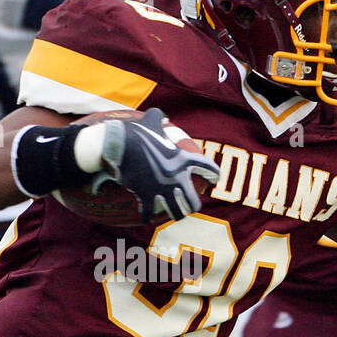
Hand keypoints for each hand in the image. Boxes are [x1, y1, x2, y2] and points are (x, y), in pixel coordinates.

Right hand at [89, 108, 218, 221]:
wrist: (120, 144)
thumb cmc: (136, 130)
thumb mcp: (152, 118)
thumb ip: (160, 117)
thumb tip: (162, 117)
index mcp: (182, 159)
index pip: (205, 167)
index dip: (213, 173)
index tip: (216, 179)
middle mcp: (176, 178)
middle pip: (192, 202)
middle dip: (193, 206)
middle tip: (191, 207)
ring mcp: (162, 189)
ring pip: (176, 213)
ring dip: (176, 215)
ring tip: (174, 215)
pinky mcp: (146, 196)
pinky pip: (148, 213)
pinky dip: (146, 217)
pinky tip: (145, 219)